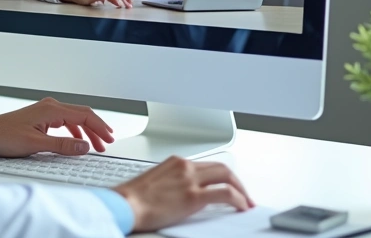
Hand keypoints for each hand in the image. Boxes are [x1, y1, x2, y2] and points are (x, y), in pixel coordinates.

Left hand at [0, 97, 115, 156]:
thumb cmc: (4, 136)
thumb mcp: (35, 145)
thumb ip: (62, 146)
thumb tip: (84, 147)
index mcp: (51, 109)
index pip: (84, 116)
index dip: (99, 128)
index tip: (109, 139)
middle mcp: (50, 106)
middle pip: (82, 115)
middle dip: (97, 129)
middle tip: (107, 143)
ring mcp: (45, 110)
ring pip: (74, 118)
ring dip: (87, 131)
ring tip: (96, 144)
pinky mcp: (41, 117)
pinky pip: (65, 121)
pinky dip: (75, 131)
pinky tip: (77, 141)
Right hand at [113, 157, 254, 232]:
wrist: (124, 204)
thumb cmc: (132, 199)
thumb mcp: (155, 182)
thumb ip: (173, 182)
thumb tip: (183, 193)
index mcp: (175, 162)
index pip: (207, 166)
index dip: (222, 177)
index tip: (227, 186)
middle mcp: (184, 167)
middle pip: (221, 168)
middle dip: (236, 181)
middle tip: (243, 194)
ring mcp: (190, 180)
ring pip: (227, 176)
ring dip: (241, 190)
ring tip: (245, 202)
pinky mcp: (193, 196)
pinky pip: (225, 193)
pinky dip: (238, 199)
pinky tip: (241, 207)